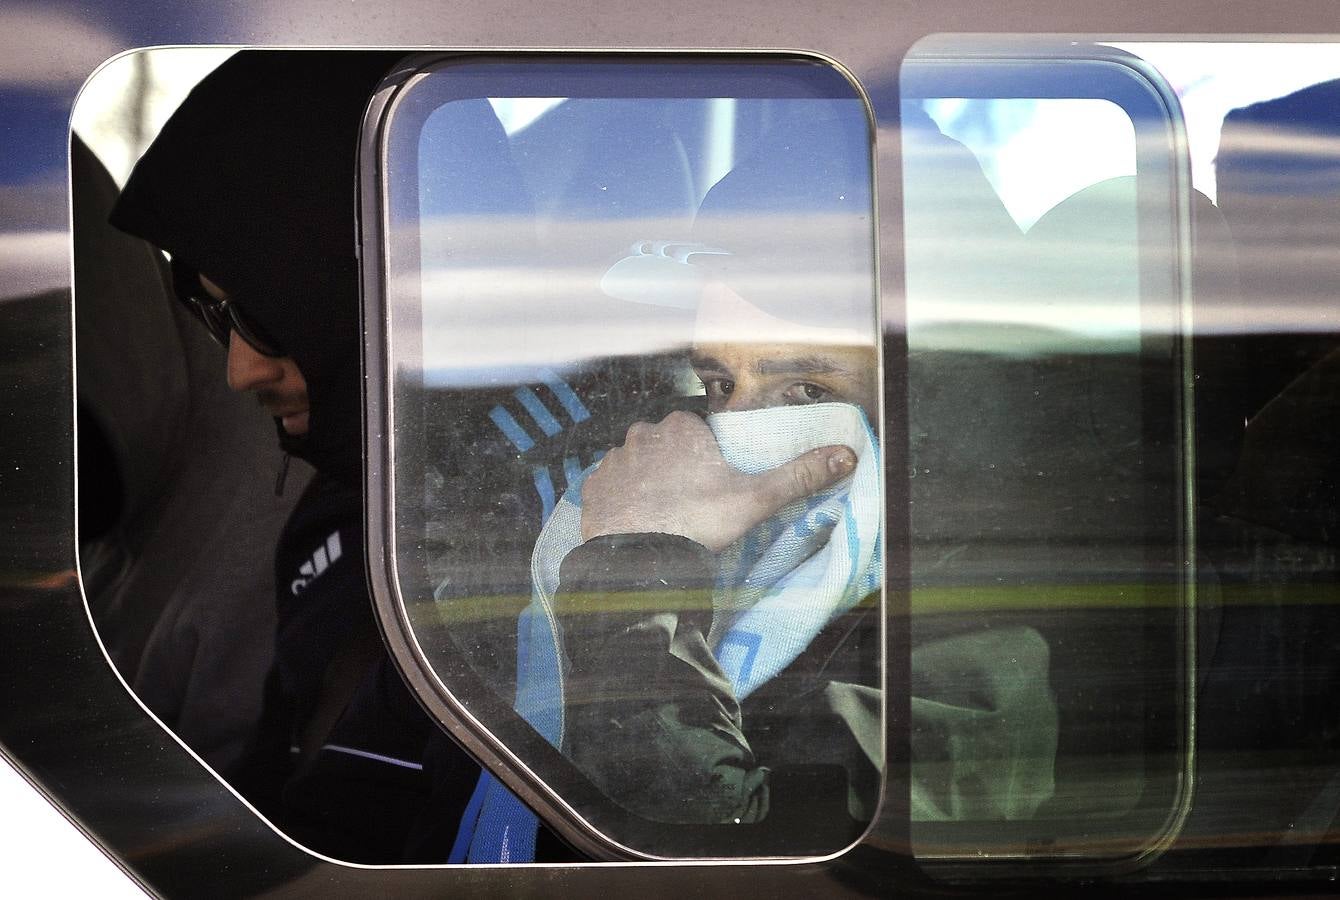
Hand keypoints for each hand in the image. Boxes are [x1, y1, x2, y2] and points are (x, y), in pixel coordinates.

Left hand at [580, 410, 856, 551]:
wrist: (641, 559)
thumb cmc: (699, 522)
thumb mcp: (756, 500)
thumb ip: (799, 476)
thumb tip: (847, 456)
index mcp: (681, 427)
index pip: (697, 433)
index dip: (707, 458)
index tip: (714, 485)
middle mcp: (641, 434)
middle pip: (665, 447)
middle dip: (676, 468)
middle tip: (692, 504)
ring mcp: (612, 460)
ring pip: (636, 466)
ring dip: (647, 484)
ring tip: (664, 517)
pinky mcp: (591, 488)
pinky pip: (610, 488)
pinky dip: (622, 502)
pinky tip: (635, 523)